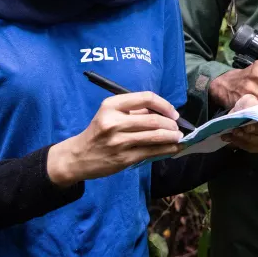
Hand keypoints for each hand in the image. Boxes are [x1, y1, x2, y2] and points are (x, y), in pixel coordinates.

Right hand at [47, 92, 183, 186]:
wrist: (78, 156)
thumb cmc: (98, 132)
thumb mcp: (109, 114)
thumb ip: (133, 111)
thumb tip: (163, 113)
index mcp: (111, 106)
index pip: (146, 98)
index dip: (164, 105)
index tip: (173, 112)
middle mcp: (114, 122)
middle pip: (153, 119)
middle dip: (171, 124)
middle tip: (177, 127)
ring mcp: (119, 141)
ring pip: (155, 136)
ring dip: (172, 137)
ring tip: (179, 137)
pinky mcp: (124, 158)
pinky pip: (151, 152)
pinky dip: (167, 149)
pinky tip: (173, 148)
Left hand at [220, 94, 257, 152]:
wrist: (237, 116)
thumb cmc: (247, 106)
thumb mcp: (248, 100)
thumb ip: (252, 103)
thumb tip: (254, 109)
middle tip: (246, 126)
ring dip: (247, 137)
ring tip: (235, 131)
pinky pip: (252, 148)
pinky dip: (240, 142)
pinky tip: (230, 137)